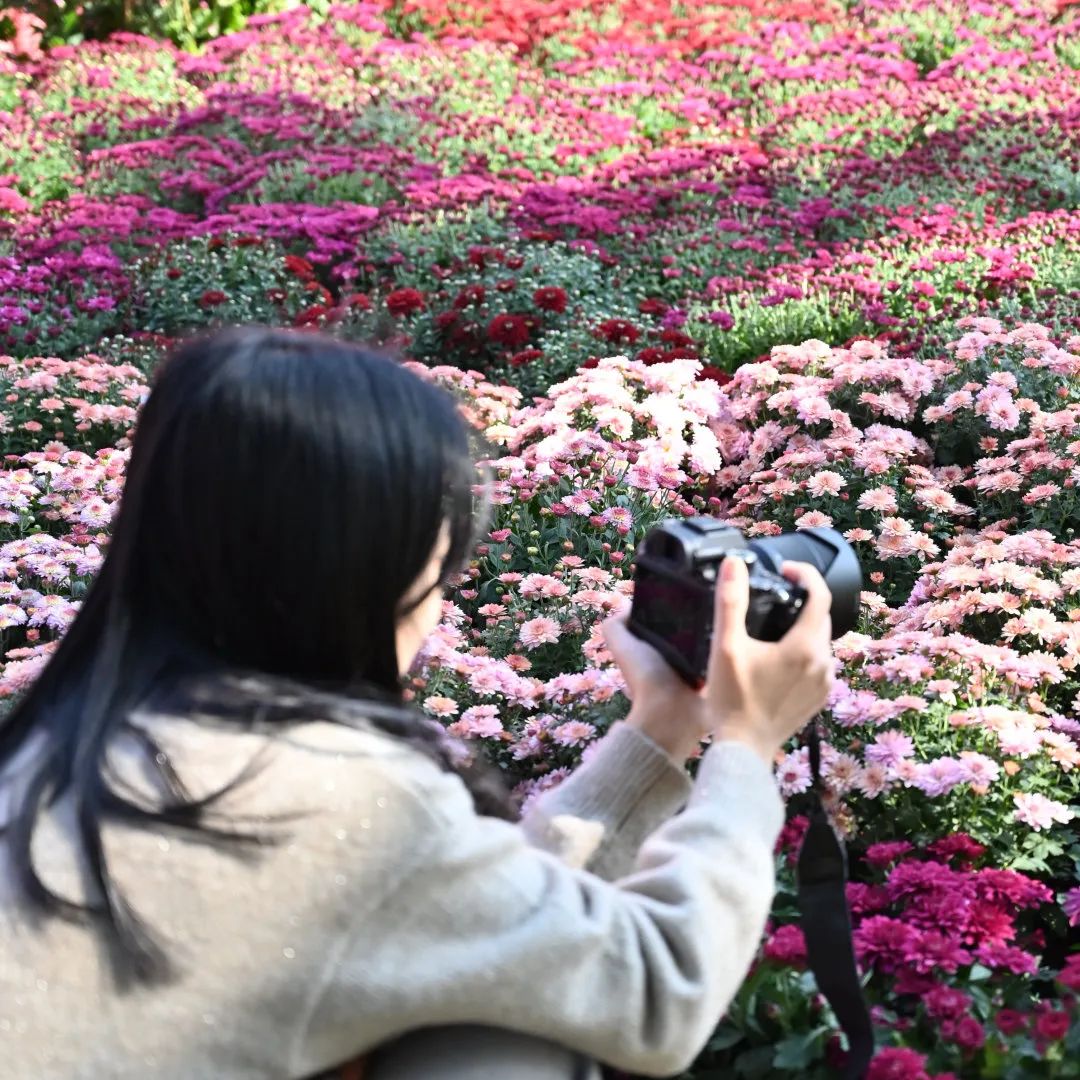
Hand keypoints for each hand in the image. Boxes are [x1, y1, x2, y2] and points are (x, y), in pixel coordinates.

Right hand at [602, 557, 833, 765]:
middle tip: (772, 595)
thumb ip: (730, 601)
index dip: (805, 574)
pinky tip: (778, 659)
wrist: (744, 750)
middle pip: (821, 617)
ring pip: (820, 642)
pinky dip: (803, 653)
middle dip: (801, 601)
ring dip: (802, 628)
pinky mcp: (819, 699)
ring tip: (772, 628)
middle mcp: (823, 663)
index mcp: (805, 646)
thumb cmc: (732, 699)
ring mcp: (824, 684)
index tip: (784, 570)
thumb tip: (734, 564)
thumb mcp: (726, 646)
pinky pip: (818, 664)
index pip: (820, 594)